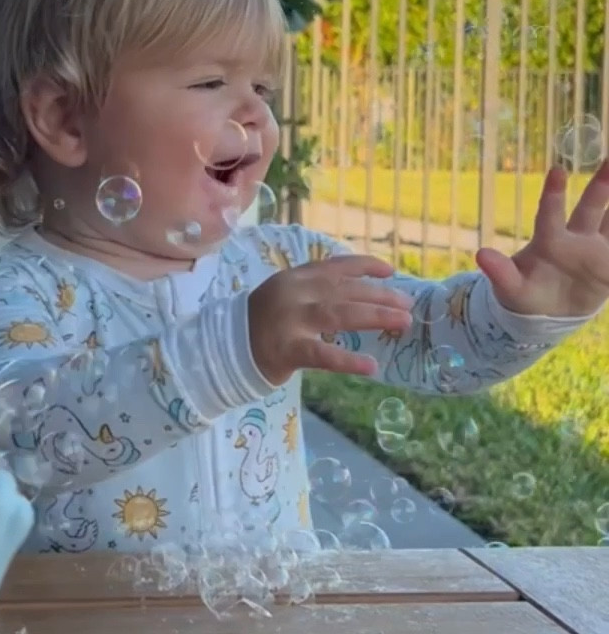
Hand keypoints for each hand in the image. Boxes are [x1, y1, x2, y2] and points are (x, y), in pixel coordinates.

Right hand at [247, 254, 412, 385]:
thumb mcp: (287, 295)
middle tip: (408, 305)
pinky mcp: (287, 350)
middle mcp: (294, 293)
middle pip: (345, 291)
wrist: (225, 349)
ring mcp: (290, 321)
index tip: (392, 272)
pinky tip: (371, 367)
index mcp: (295, 277)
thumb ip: (316, 290)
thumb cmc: (262, 323)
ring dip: (375, 316)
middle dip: (380, 296)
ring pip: (340, 315)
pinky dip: (348, 361)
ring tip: (403, 323)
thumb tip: (361, 291)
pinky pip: (323, 356)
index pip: (336, 266)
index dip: (365, 266)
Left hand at [476, 158, 608, 318]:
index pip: (551, 214)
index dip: (553, 194)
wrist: (548, 313)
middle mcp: (576, 238)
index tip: (557, 171)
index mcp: (550, 241)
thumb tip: (480, 254)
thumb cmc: (526, 296)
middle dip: (602, 184)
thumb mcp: (512, 288)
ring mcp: (596, 249)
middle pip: (591, 206)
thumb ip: (500, 272)